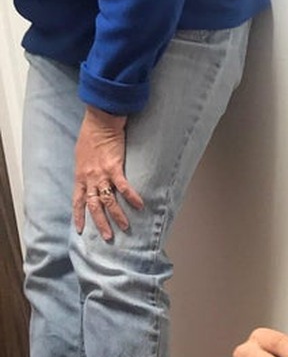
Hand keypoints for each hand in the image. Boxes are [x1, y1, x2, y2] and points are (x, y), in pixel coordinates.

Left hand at [72, 105, 143, 239]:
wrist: (100, 120)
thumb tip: (89, 178)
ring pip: (108, 200)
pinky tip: (140, 205)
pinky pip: (123, 186)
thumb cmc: (91, 134)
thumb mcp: (81, 155)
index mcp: (81, 176)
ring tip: (126, 226)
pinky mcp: (114, 167)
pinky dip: (132, 197)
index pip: (78, 200)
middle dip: (100, 223)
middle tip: (107, 237)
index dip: (79, 216)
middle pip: (94, 206)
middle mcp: (90, 177)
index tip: (81, 230)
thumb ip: (86, 170)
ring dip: (117, 215)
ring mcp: (101, 173)